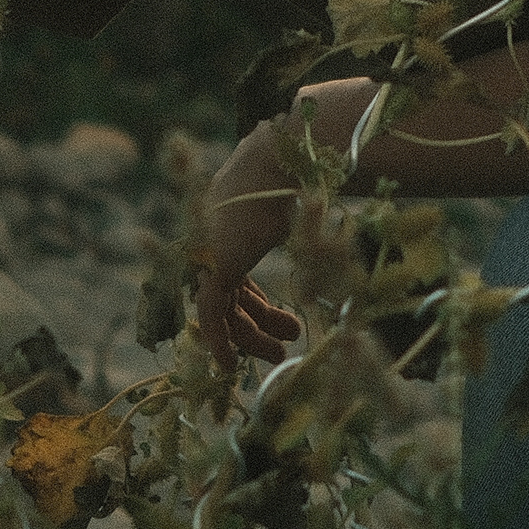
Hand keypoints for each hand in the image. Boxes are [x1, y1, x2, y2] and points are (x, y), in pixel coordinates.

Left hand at [194, 119, 303, 365]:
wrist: (280, 163)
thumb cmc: (295, 175)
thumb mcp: (294, 202)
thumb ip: (295, 213)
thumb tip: (318, 209)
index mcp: (231, 225)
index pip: (237, 276)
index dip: (256, 305)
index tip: (281, 325)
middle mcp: (216, 241)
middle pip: (233, 295)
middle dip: (259, 324)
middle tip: (286, 346)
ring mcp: (210, 253)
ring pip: (225, 309)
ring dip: (251, 338)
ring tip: (280, 356)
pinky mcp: (211, 266)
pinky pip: (210, 314)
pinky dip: (217, 341)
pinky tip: (227, 366)